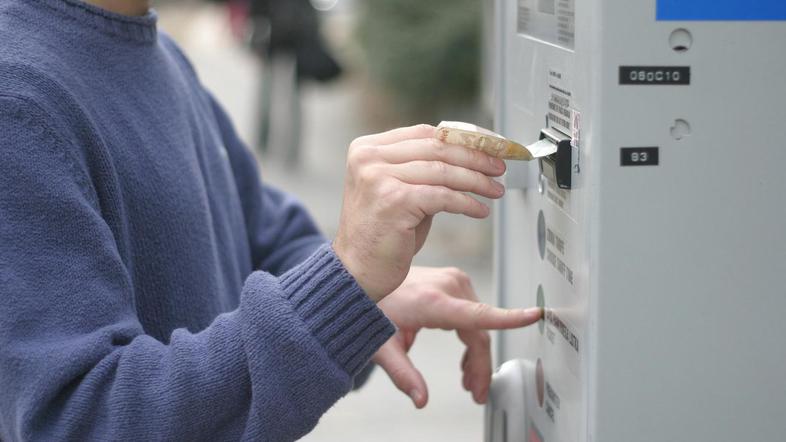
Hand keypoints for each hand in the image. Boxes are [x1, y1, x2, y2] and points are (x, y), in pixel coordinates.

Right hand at [332, 124, 506, 301]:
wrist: (357, 272)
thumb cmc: (381, 234)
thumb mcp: (400, 190)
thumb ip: (422, 169)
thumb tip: (467, 155)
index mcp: (367, 148)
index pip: (425, 132)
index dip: (462, 138)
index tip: (488, 147)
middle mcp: (369, 158)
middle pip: (437, 147)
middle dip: (476, 157)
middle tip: (499, 167)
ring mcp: (379, 177)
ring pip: (443, 171)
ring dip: (476, 181)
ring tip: (495, 190)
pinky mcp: (394, 200)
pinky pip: (443, 196)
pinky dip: (467, 203)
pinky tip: (480, 210)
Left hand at [373, 267, 541, 407]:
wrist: (362, 280)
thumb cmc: (370, 308)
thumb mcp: (382, 346)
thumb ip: (403, 374)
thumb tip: (421, 400)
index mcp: (433, 302)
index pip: (478, 316)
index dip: (509, 319)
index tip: (535, 315)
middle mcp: (448, 287)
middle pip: (479, 333)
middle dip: (481, 367)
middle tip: (476, 394)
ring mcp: (452, 281)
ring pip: (478, 325)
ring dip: (477, 355)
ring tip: (469, 383)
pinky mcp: (453, 281)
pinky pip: (473, 313)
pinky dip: (472, 337)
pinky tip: (465, 362)